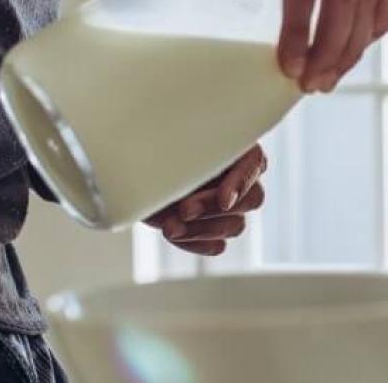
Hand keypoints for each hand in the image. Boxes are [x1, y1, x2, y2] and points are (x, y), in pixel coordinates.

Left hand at [142, 145, 267, 255]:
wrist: (132, 172)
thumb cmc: (152, 148)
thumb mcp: (167, 142)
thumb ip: (187, 148)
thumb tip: (197, 149)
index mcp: (235, 147)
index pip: (255, 163)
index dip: (242, 183)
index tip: (223, 201)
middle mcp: (239, 178)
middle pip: (252, 199)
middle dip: (214, 208)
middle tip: (184, 210)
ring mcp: (230, 208)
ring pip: (235, 226)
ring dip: (201, 229)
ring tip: (169, 227)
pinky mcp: (213, 231)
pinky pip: (217, 246)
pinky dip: (195, 243)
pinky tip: (175, 234)